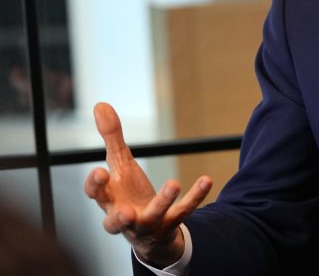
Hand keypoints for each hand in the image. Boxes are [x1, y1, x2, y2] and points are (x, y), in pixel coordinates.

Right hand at [83, 102, 212, 266]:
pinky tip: (207, 180)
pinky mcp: (170, 224)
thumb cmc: (127, 193)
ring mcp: (148, 223)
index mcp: (109, 199)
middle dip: (119, 218)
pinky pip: (184, 211)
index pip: (96, 195)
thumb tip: (100, 104)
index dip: (95, 186)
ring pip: (153, 217)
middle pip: (116, 221)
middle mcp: (124, 215)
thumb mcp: (120, 164)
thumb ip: (111, 137)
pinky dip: (195, 197)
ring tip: (173, 184)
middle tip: (125, 211)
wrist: (148, 230)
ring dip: (162, 202)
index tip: (100, 171)